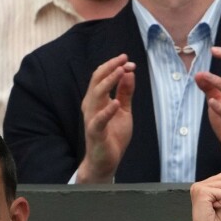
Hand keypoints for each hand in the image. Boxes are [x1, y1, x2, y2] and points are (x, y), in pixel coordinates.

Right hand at [77, 54, 134, 182]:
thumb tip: (129, 74)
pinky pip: (99, 120)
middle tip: (125, 59)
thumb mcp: (123, 111)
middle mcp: (91, 106)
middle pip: (97, 81)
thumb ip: (125, 93)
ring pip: (95, 96)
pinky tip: (116, 103)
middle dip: (111, 68)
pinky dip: (107, 111)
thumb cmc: (113, 135)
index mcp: (97, 100)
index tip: (129, 60)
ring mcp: (92, 118)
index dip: (114, 67)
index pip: (102, 78)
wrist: (106, 160)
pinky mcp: (95, 132)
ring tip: (121, 72)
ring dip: (109, 82)